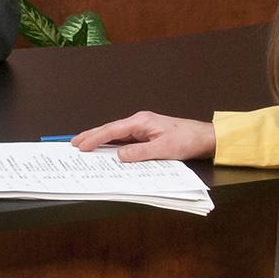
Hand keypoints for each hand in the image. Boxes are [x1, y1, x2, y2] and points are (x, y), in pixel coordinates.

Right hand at [70, 111, 215, 161]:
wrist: (204, 137)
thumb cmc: (187, 140)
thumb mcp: (163, 149)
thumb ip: (140, 153)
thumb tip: (119, 156)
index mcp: (141, 121)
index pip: (112, 130)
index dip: (95, 138)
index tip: (81, 145)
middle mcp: (140, 122)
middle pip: (110, 129)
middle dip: (91, 136)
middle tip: (74, 143)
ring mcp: (142, 128)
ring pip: (116, 134)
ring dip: (100, 140)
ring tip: (84, 145)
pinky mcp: (146, 135)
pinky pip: (125, 139)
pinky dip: (112, 144)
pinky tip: (106, 150)